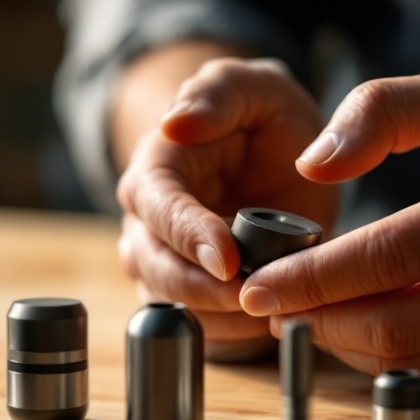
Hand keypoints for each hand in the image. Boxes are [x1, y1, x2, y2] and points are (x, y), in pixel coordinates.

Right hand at [116, 58, 338, 354]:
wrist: (272, 151)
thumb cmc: (262, 116)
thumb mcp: (253, 87)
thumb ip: (218, 93)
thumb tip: (175, 123)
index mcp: (157, 167)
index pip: (157, 207)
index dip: (188, 235)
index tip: (228, 260)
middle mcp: (147, 219)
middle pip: (153, 266)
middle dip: (201, 288)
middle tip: (255, 296)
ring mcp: (162, 259)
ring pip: (168, 303)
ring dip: (215, 316)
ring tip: (269, 310)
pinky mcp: (186, 292)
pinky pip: (195, 325)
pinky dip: (228, 332)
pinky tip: (267, 321)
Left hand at [240, 71, 419, 388]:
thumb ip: (389, 110)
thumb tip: (310, 165)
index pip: (389, 256)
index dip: (313, 277)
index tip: (257, 285)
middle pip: (396, 326)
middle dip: (319, 323)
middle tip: (275, 306)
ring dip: (351, 346)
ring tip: (315, 314)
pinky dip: (401, 360)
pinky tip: (371, 329)